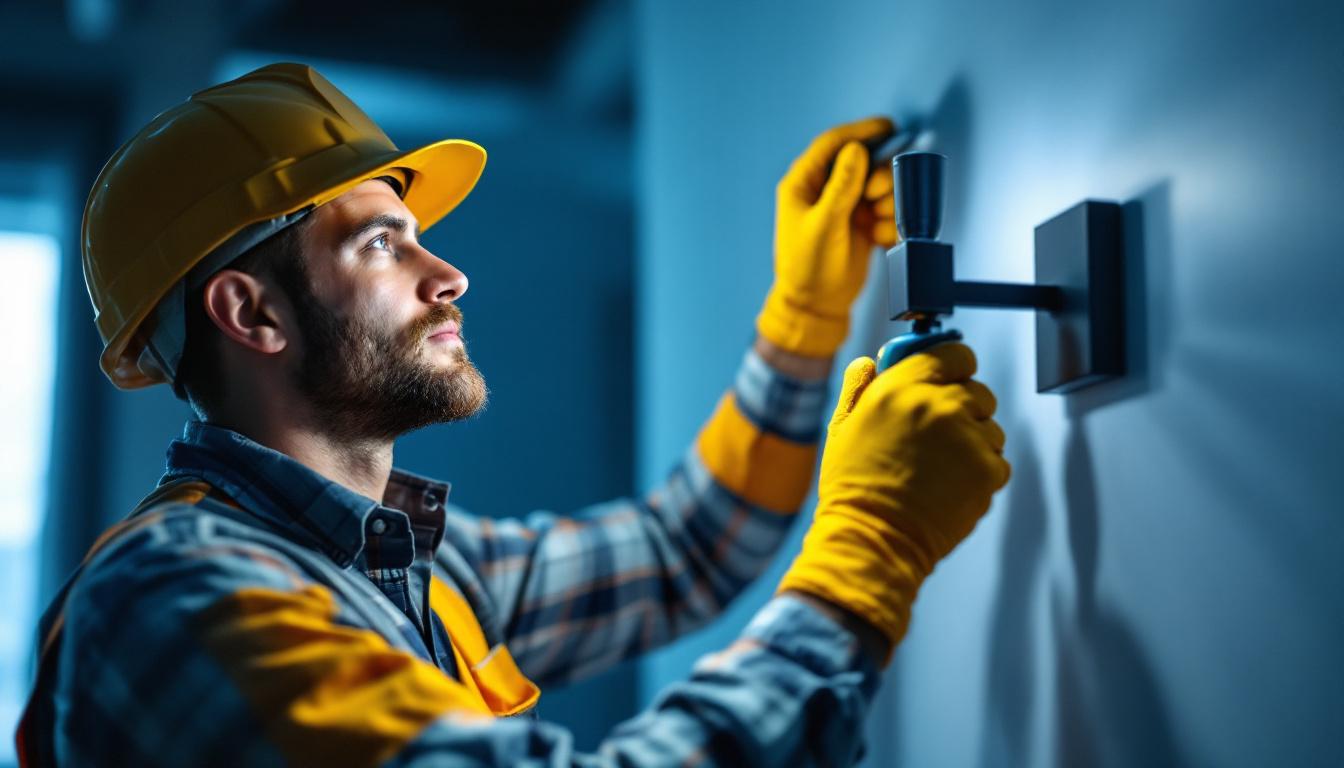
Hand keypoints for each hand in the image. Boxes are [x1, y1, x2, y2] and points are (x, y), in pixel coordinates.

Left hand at [756, 116, 899, 357]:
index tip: (888, 127)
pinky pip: (884, 210)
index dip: (861, 131)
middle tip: (880, 195)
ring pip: (877, 186)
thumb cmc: (808, 269)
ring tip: (880, 222)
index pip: (833, 144)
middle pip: (862, 162)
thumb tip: (857, 150)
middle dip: (878, 176)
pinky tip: (882, 239)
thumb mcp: (824, 226)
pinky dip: (889, 221)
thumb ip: (841, 188)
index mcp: (803, 184)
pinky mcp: (861, 225)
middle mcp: (824, 191)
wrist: (816, 307)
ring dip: (887, 200)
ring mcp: (844, 207)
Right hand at [777, 343, 1009, 661]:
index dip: (954, 365)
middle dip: (963, 408)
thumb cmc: (852, 486)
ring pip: (990, 428)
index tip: (949, 377)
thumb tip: (871, 362)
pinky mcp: (988, 472)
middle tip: (938, 435)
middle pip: (978, 391)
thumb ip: (860, 386)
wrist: (873, 539)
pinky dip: (979, 473)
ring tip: (939, 468)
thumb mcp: (842, 427)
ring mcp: (968, 439)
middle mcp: (940, 405)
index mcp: (902, 387)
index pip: (954, 353)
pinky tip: (949, 486)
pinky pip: (997, 461)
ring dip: (973, 443)